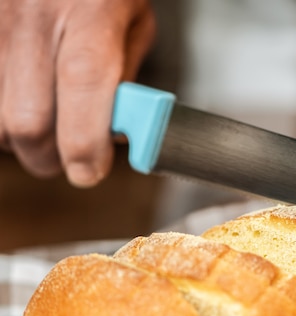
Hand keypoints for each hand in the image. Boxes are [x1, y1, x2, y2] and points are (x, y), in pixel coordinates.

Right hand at [0, 0, 154, 186]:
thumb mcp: (134, 24)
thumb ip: (125, 80)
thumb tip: (113, 134)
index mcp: (91, 13)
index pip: (84, 86)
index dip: (84, 142)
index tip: (89, 171)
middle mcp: (33, 15)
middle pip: (25, 120)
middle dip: (49, 157)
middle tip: (67, 160)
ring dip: (19, 138)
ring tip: (44, 125)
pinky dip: (0, 112)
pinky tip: (21, 101)